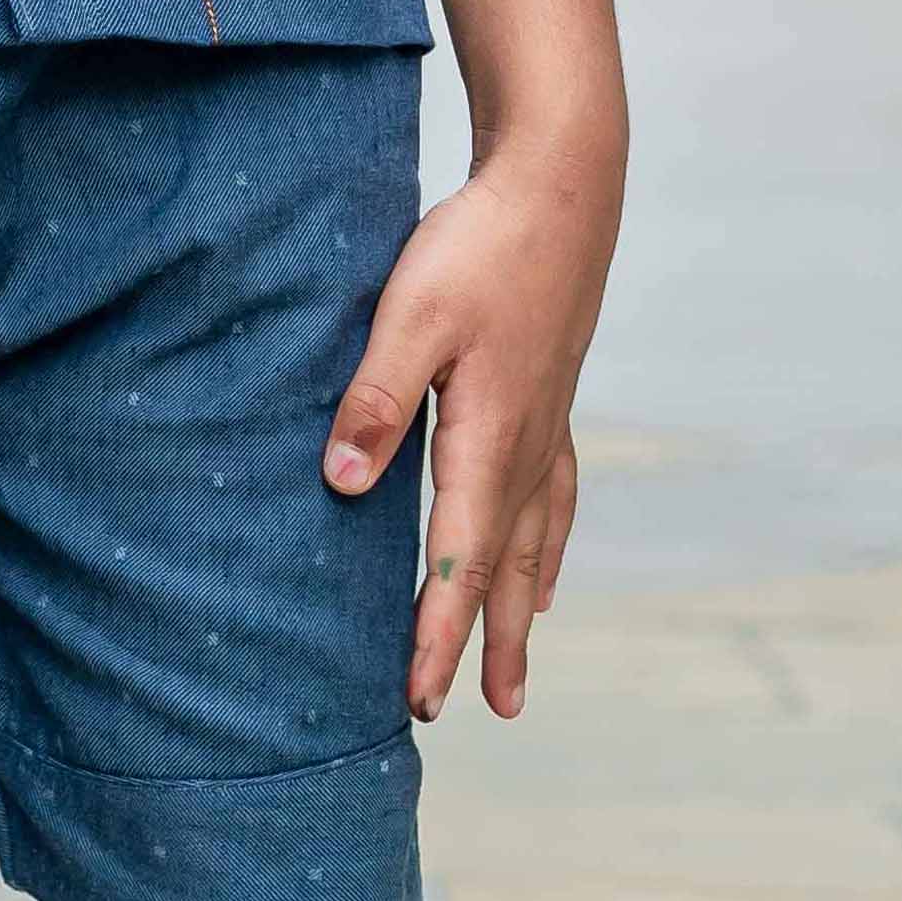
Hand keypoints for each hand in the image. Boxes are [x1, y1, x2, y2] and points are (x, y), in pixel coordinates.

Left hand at [321, 136, 620, 722]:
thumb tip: (339, 488)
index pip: (456, 560)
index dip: (436, 634)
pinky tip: (547, 566)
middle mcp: (527, 447)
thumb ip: (374, 402)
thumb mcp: (409, 317)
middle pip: (504, 569)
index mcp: (487, 439)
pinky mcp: (553, 397)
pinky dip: (549, 549)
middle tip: (479, 714)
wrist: (562, 186)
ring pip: (535, 542)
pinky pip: (555, 499)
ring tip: (518, 675)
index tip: (420, 700)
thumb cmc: (479, 248)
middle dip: (486, 644)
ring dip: (522, 611)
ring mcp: (549, 424)